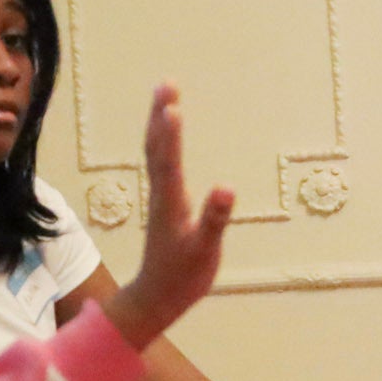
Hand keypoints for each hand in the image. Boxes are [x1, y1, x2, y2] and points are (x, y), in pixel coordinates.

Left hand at [104, 85, 235, 351]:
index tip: (173, 105)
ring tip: (167, 99)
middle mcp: (162, 194)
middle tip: (167, 84)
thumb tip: (226, 188)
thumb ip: (214, 220)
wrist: (157, 296)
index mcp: (171, 202)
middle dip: (161, 115)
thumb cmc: (183, 276)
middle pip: (156, 146)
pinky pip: (162, 162)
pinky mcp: (165, 203)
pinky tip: (169, 136)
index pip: (169, 161)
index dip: (171, 134)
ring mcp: (161, 197)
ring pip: (156, 152)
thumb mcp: (205, 251)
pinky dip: (164, 142)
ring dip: (159, 123)